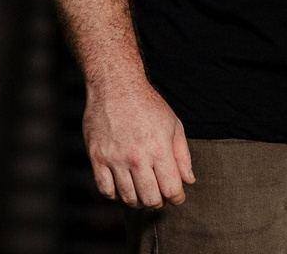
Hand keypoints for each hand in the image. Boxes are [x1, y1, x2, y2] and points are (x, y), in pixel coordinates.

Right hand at [83, 78, 196, 207]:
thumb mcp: (173, 123)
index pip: (171, 189)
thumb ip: (182, 154)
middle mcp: (137, 157)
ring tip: (142, 192)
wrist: (116, 85)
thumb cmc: (148, 103)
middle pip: (150, 199)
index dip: (177, 197)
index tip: (177, 196)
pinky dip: (115, 195)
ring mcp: (115, 158)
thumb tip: (189, 180)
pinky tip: (122, 186)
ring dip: (138, 200)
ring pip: (128, 198)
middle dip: (158, 201)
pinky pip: (105, 190)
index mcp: (159, 148)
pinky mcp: (97, 157)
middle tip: (159, 195)